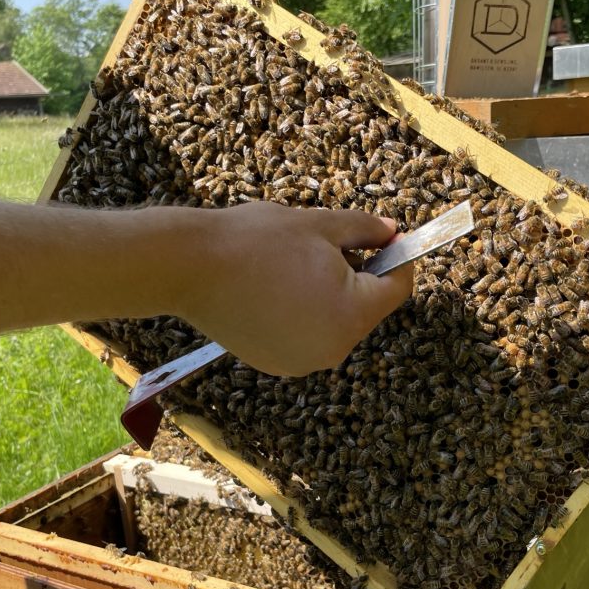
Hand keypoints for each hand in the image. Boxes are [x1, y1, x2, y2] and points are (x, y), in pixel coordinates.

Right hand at [159, 202, 412, 376]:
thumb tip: (391, 231)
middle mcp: (333, 348)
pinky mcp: (276, 363)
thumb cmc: (257, 241)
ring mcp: (302, 361)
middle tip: (333, 245)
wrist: (189, 267)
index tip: (389, 238)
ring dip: (331, 296)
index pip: (396, 289)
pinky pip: (307, 336)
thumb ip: (364, 231)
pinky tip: (278, 288)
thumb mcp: (321, 225)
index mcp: (352, 314)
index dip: (398, 260)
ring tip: (299, 265)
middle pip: (366, 309)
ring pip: (335, 323)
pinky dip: (304, 314)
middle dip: (360, 277)